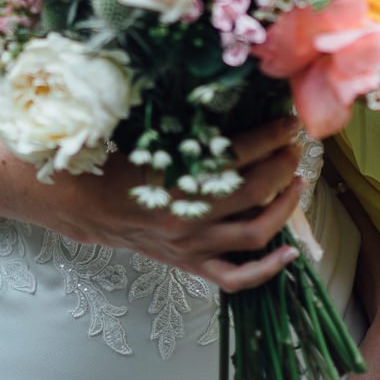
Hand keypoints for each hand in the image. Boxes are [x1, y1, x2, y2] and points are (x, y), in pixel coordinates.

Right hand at [38, 116, 306, 293]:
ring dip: (284, 205)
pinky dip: (268, 269)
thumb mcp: (150, 136)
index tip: (288, 122)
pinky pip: (237, 278)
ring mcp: (191, 246)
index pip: (237, 155)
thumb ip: (189, 127)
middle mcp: (187, 217)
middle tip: (293, 147)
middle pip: (254, 191)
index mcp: (174, 180)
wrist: (84, 204)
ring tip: (296, 182)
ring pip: (255, 232)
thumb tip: (232, 101)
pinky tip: (291, 253)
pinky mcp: (190, 264)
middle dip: (282, 164)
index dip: (270, 137)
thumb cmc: (116, 163)